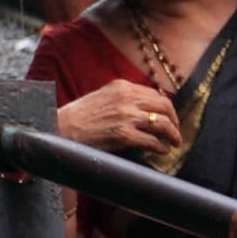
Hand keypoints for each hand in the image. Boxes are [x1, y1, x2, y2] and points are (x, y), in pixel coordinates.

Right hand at [55, 79, 183, 162]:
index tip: (169, 117)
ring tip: (174, 143)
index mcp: (122, 86)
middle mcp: (127, 98)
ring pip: (162, 123)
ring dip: (172, 134)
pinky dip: (161, 147)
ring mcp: (126, 116)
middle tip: (176, 132)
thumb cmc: (78, 116)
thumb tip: (144, 109)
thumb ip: (123, 99)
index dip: (166, 107)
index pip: (155, 94)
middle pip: (164, 106)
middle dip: (174, 120)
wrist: (61, 128)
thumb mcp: (102, 98)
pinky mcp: (124, 135)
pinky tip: (163, 151)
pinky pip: (152, 141)